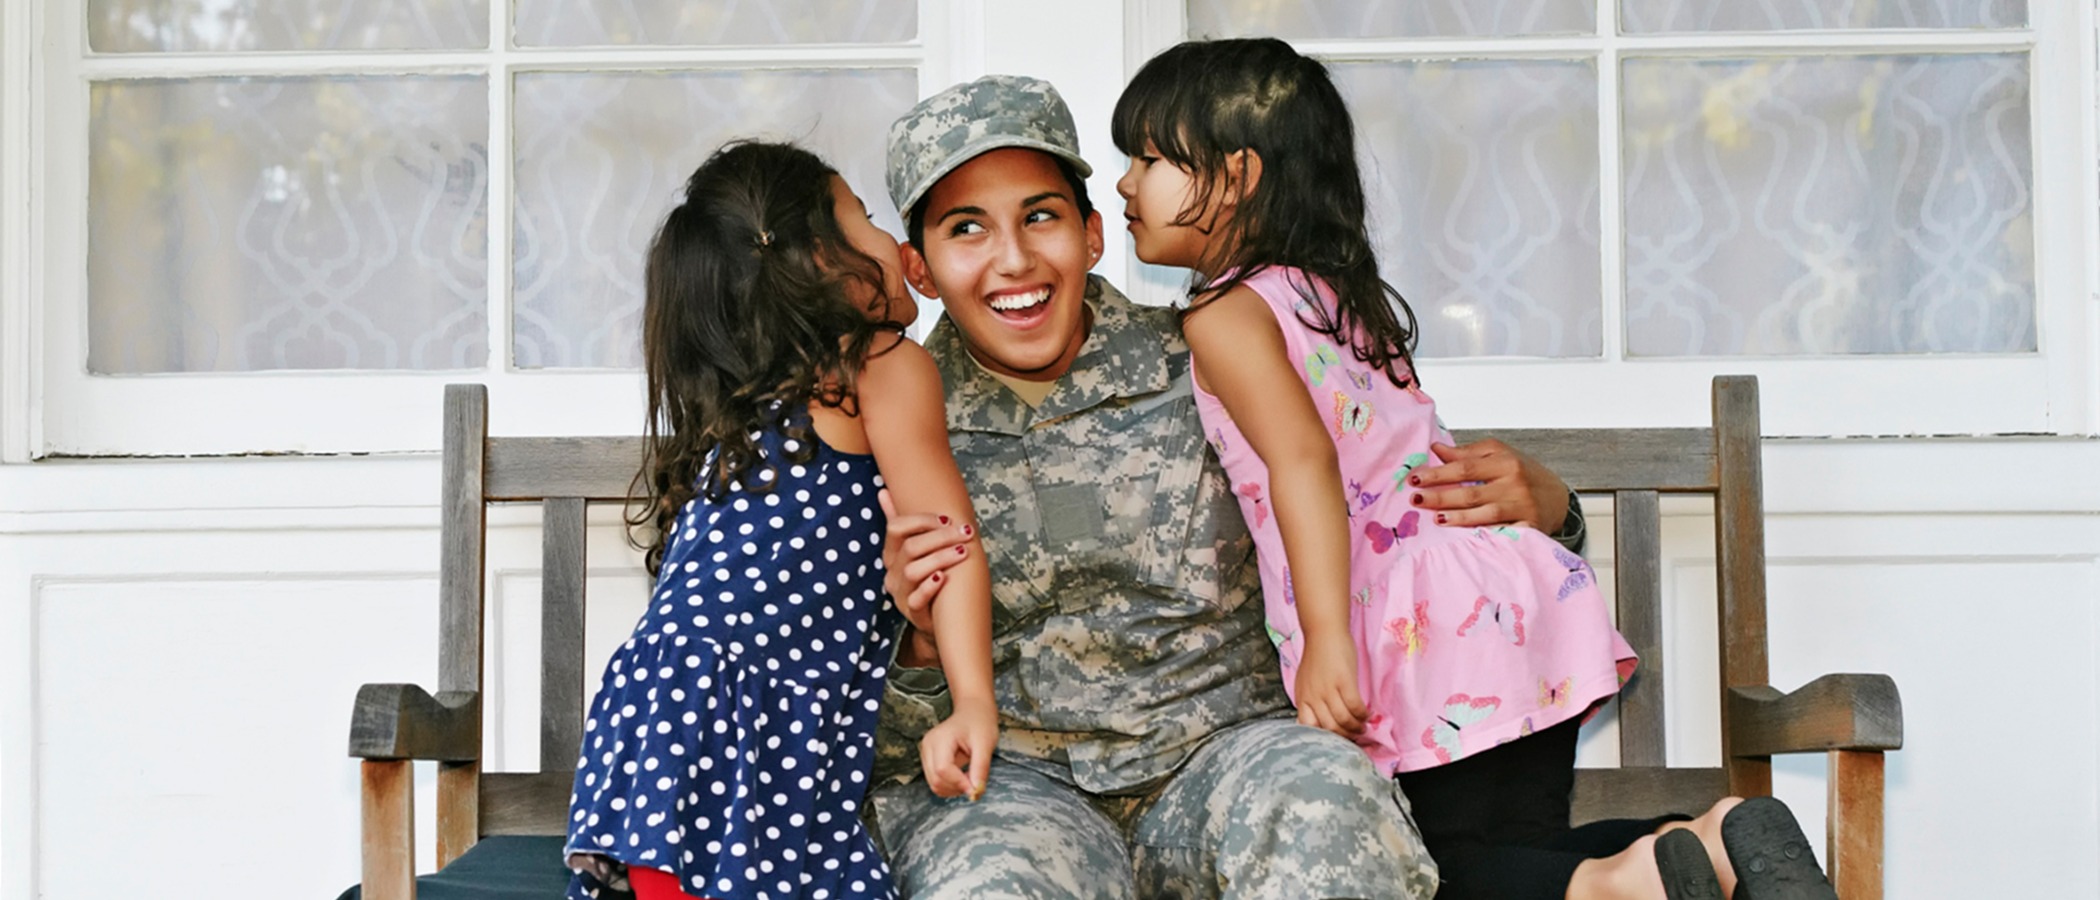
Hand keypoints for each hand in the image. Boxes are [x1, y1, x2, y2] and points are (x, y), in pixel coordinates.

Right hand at [877, 488, 973, 634]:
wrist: (938, 620)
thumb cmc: (929, 579)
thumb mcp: (916, 550)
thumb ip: (902, 522)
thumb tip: (883, 492)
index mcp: (892, 555)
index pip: (895, 528)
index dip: (921, 520)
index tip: (948, 519)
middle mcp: (893, 574)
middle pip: (910, 548)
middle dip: (941, 536)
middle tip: (966, 531)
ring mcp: (901, 595)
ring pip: (913, 571)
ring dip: (940, 558)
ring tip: (963, 551)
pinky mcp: (913, 614)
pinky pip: (917, 600)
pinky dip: (930, 587)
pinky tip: (944, 577)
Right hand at [919, 696, 997, 799]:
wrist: (973, 711)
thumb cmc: (980, 723)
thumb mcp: (985, 744)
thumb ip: (980, 768)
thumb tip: (976, 792)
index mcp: (940, 739)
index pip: (943, 770)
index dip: (959, 783)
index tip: (977, 789)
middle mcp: (928, 746)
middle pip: (936, 780)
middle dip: (957, 788)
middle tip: (976, 783)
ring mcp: (926, 753)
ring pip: (934, 784)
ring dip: (954, 789)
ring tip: (970, 777)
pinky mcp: (929, 760)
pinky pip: (936, 781)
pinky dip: (950, 785)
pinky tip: (963, 776)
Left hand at [1293, 643, 1366, 737]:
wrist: (1323, 632)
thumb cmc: (1317, 656)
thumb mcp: (1306, 682)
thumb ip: (1310, 700)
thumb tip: (1319, 720)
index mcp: (1302, 698)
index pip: (1308, 728)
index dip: (1324, 737)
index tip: (1336, 740)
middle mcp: (1313, 696)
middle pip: (1329, 728)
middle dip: (1344, 736)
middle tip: (1355, 736)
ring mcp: (1327, 689)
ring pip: (1343, 720)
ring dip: (1356, 727)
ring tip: (1363, 727)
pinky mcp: (1343, 680)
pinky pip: (1355, 706)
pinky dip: (1363, 714)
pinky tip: (1367, 714)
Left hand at [1408, 439, 1568, 532]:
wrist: (1559, 497)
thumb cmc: (1523, 473)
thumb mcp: (1500, 455)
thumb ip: (1468, 453)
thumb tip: (1436, 449)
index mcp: (1505, 462)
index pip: (1465, 468)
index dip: (1438, 473)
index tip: (1415, 478)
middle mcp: (1514, 484)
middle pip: (1471, 492)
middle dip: (1441, 496)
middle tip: (1416, 499)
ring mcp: (1522, 507)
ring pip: (1485, 514)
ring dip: (1458, 518)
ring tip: (1436, 518)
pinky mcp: (1530, 528)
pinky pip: (1503, 533)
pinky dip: (1485, 535)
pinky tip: (1466, 538)